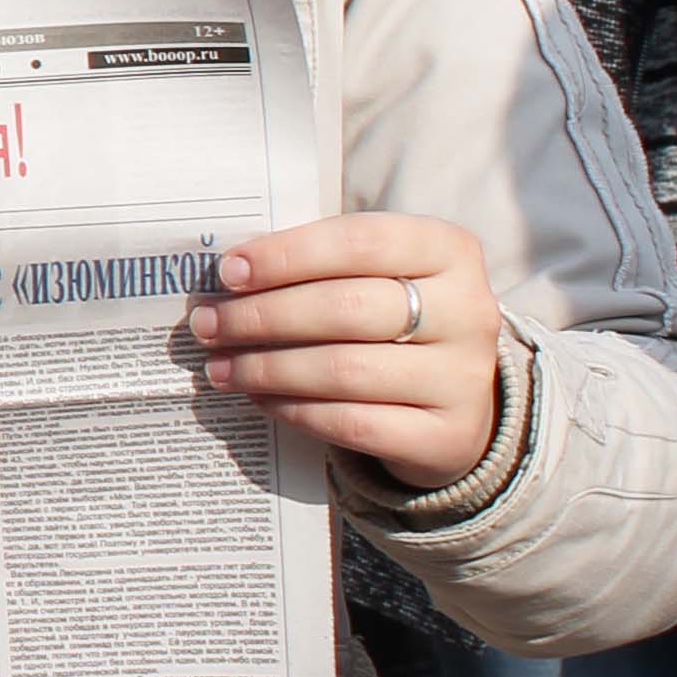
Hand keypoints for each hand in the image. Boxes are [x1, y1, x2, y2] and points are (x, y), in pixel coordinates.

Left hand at [190, 213, 505, 491]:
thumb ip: (316, 265)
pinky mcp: (449, 436)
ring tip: (218, 367)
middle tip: (206, 324)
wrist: (455, 400)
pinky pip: (354, 422)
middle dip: (262, 317)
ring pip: (345, 370)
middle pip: (345, 309)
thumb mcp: (373, 276)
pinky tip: (260, 398)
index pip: (360, 241)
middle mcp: (469, 311)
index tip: (228, 272)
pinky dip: (295, 409)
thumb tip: (230, 274)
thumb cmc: (390, 320)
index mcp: (449, 251)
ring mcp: (465, 377)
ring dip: (266, 368)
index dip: (287, 255)